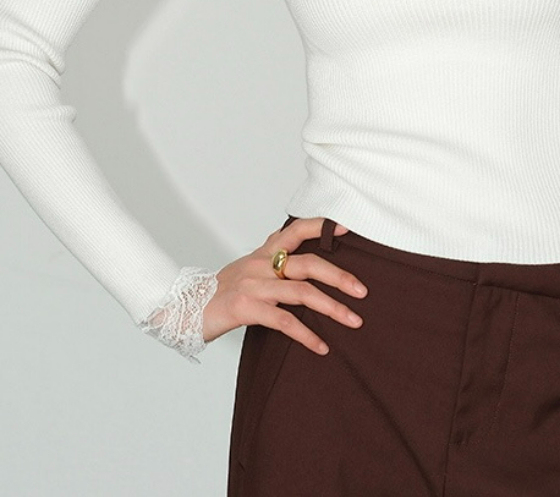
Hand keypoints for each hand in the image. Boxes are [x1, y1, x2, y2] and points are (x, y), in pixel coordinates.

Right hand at [202, 216, 367, 354]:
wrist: (183, 309)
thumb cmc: (222, 292)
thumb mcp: (250, 270)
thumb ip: (276, 264)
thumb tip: (312, 268)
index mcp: (264, 251)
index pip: (297, 230)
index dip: (322, 226)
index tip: (348, 228)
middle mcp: (261, 264)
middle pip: (309, 264)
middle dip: (340, 277)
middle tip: (363, 290)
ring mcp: (253, 285)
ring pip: (301, 292)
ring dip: (332, 308)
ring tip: (353, 320)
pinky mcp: (246, 308)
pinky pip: (284, 322)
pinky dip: (307, 335)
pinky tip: (322, 347)